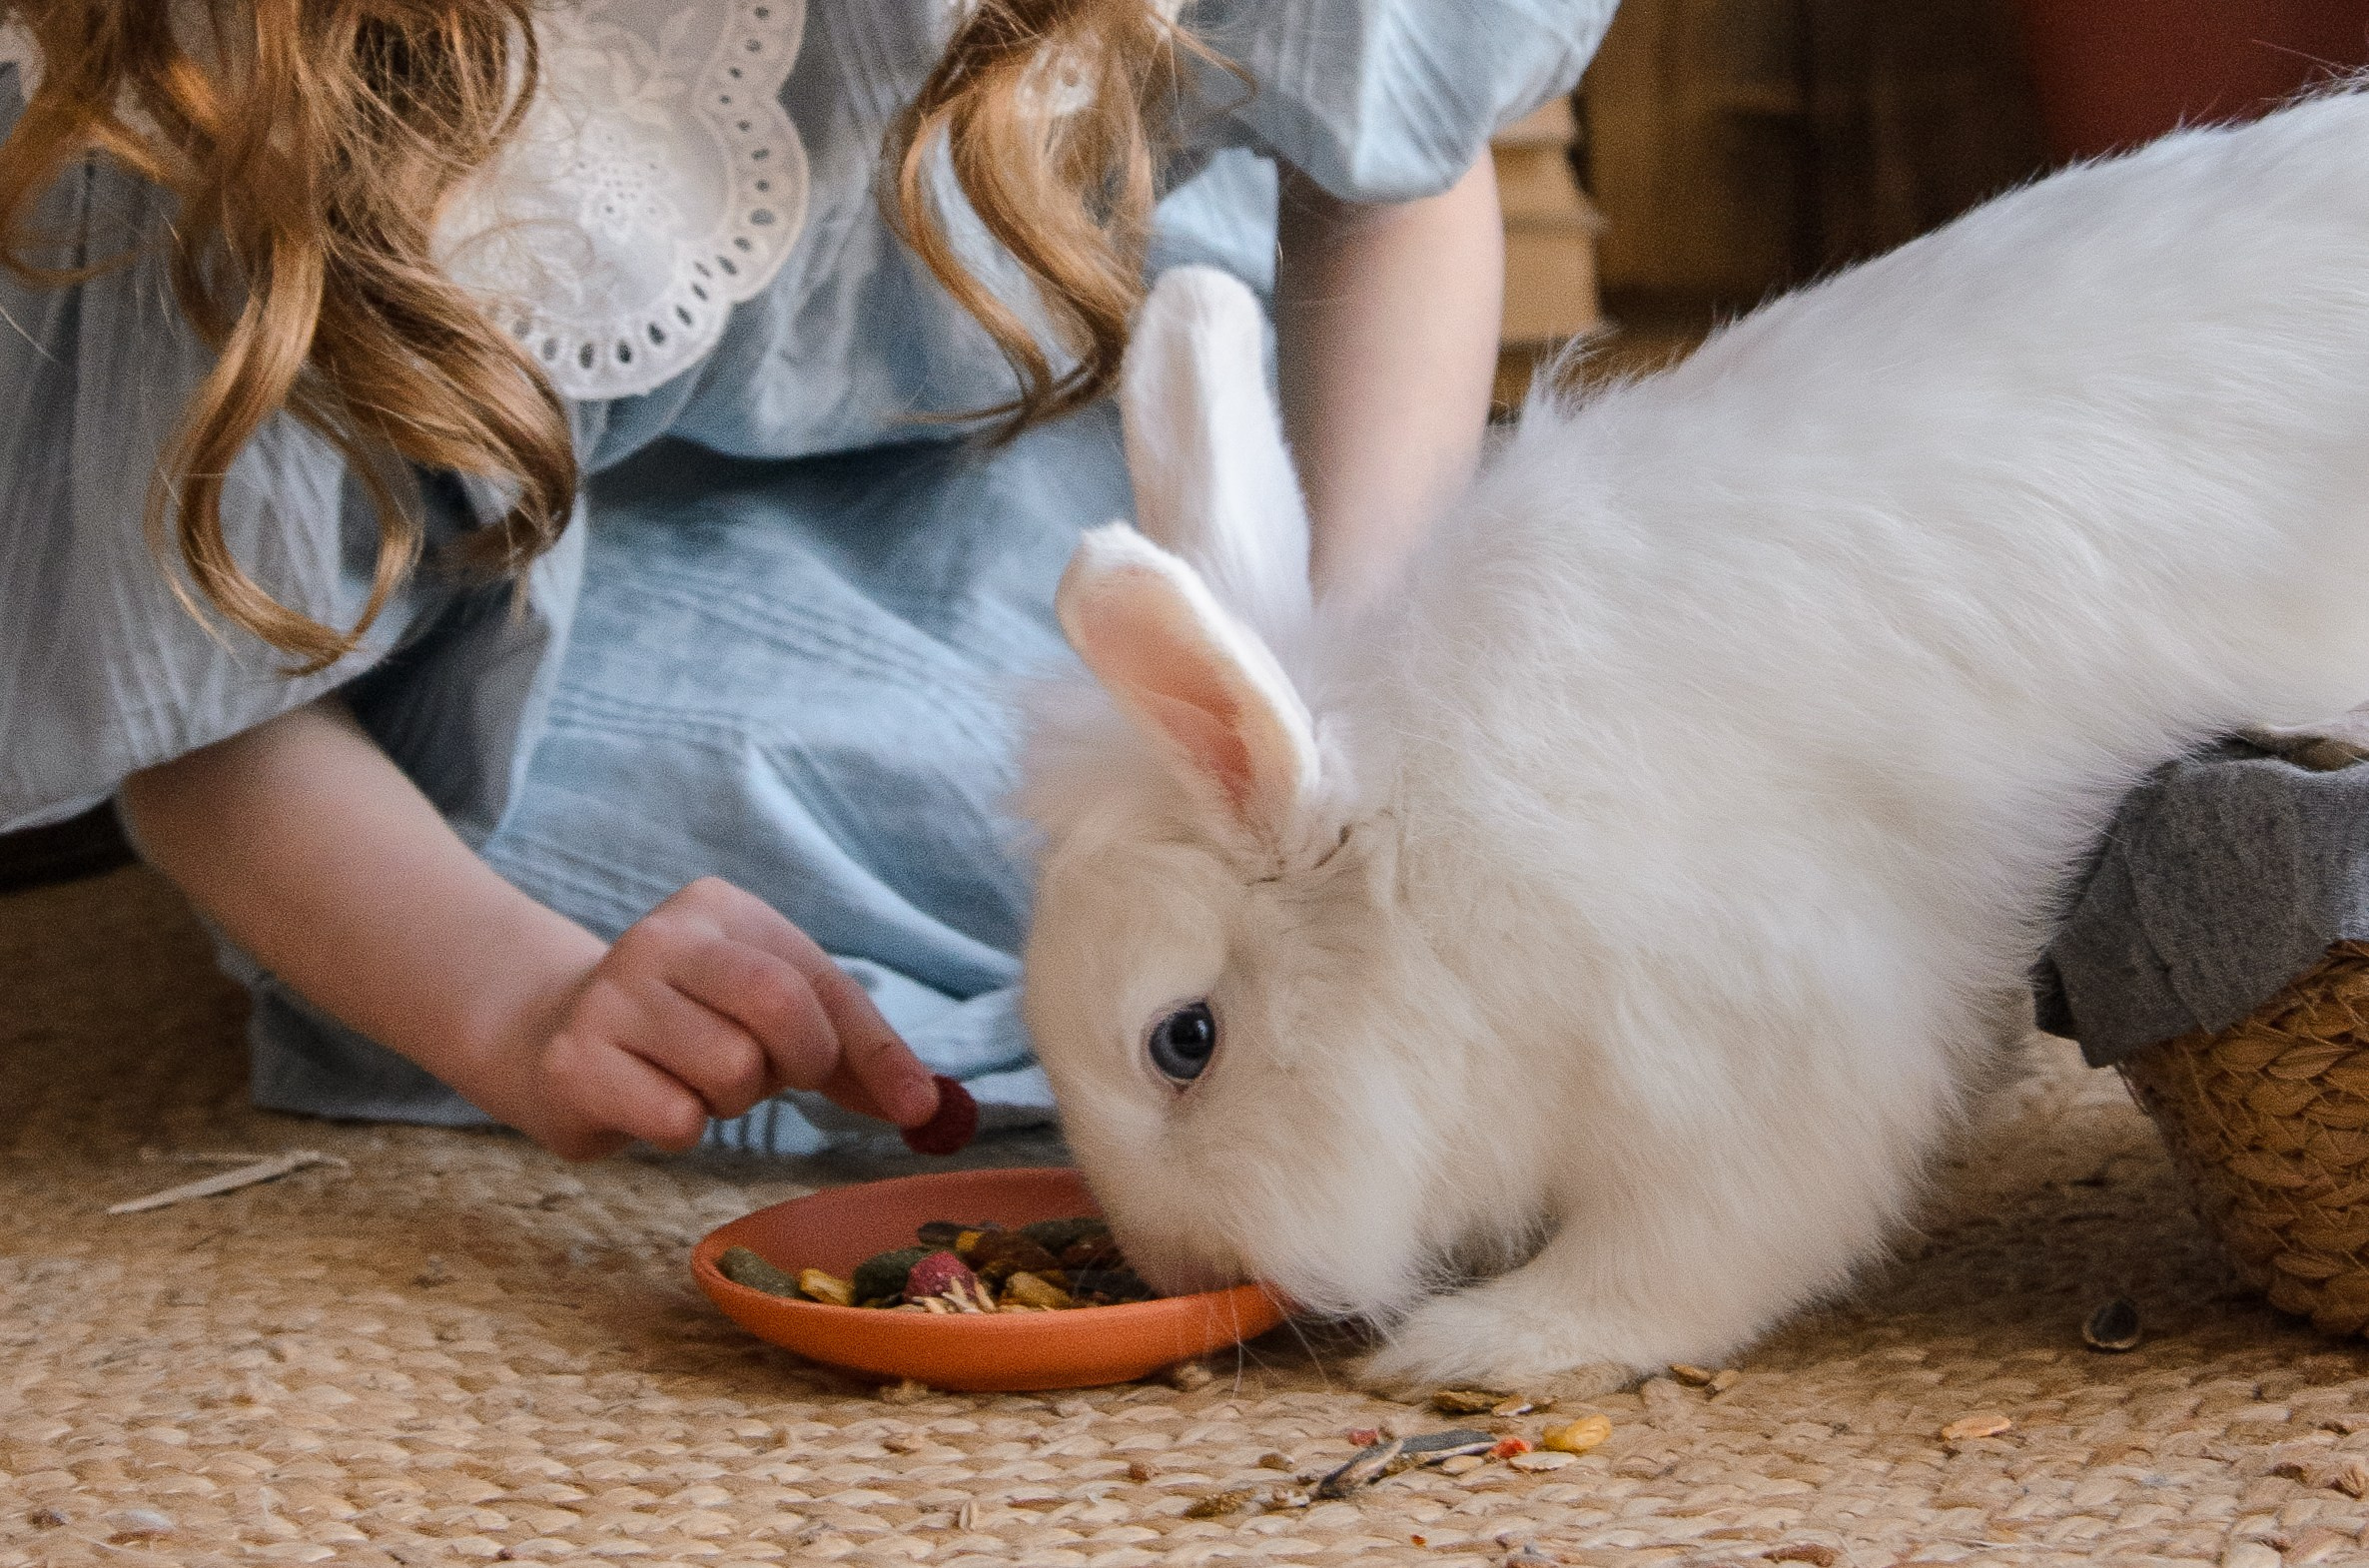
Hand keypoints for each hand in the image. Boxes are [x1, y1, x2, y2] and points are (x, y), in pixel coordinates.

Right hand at [502, 878, 941, 1158]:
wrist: (548, 1036)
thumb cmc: (687, 1027)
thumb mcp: (769, 1017)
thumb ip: (848, 1051)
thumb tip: (925, 1102)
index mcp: (722, 910)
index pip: (822, 979)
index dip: (875, 1048)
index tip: (916, 1105)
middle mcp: (663, 937)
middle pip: (779, 1005)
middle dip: (797, 1062)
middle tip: (768, 1076)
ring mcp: (612, 995)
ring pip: (731, 1071)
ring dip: (730, 1101)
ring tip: (693, 1080)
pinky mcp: (576, 1061)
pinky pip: (678, 1119)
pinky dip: (682, 1128)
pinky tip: (649, 1100)